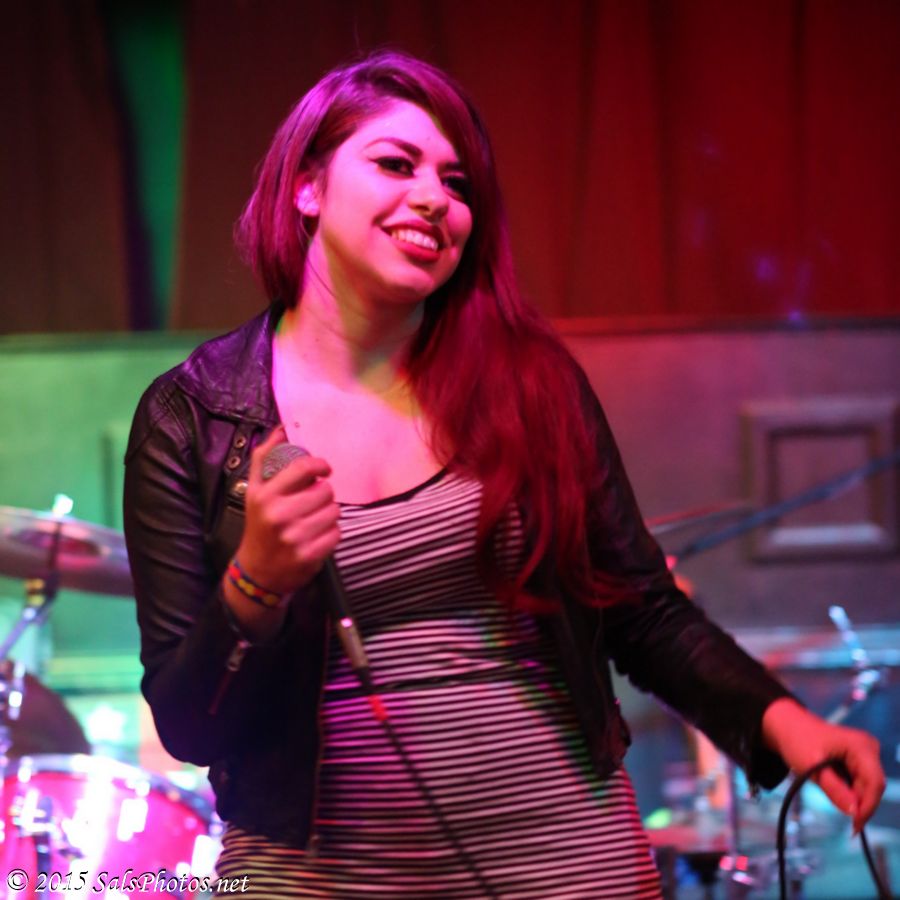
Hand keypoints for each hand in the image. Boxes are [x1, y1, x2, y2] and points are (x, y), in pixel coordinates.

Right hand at [236, 425, 340, 594]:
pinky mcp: (308, 555)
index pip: (304, 468)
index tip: (324, 470)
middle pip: (325, 491)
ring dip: (329, 513)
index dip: (320, 465)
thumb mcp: (255, 490)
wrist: (257, 571)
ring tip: (315, 518)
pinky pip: (336, 533)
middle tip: (314, 501)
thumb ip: (265, 458)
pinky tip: (317, 535)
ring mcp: (294, 537)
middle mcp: (279, 515)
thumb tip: (281, 429)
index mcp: (266, 495)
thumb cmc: (259, 525)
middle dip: (323, 494)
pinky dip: (331, 533)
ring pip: (334, 511)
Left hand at [762, 697, 884, 832]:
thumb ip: (835, 790)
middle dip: (857, 803)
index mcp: (860, 745)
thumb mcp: (812, 767)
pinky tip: (830, 782)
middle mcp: (868, 748)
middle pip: (872, 787)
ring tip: (826, 785)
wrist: (787, 727)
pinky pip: (859, 783)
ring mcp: (865, 754)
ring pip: (866, 788)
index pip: (875, 783)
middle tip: (836, 810)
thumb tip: (855, 812)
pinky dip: (847, 790)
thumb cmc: (798, 741)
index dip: (868, 807)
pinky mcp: (859, 761)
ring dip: (850, 796)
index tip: (854, 826)